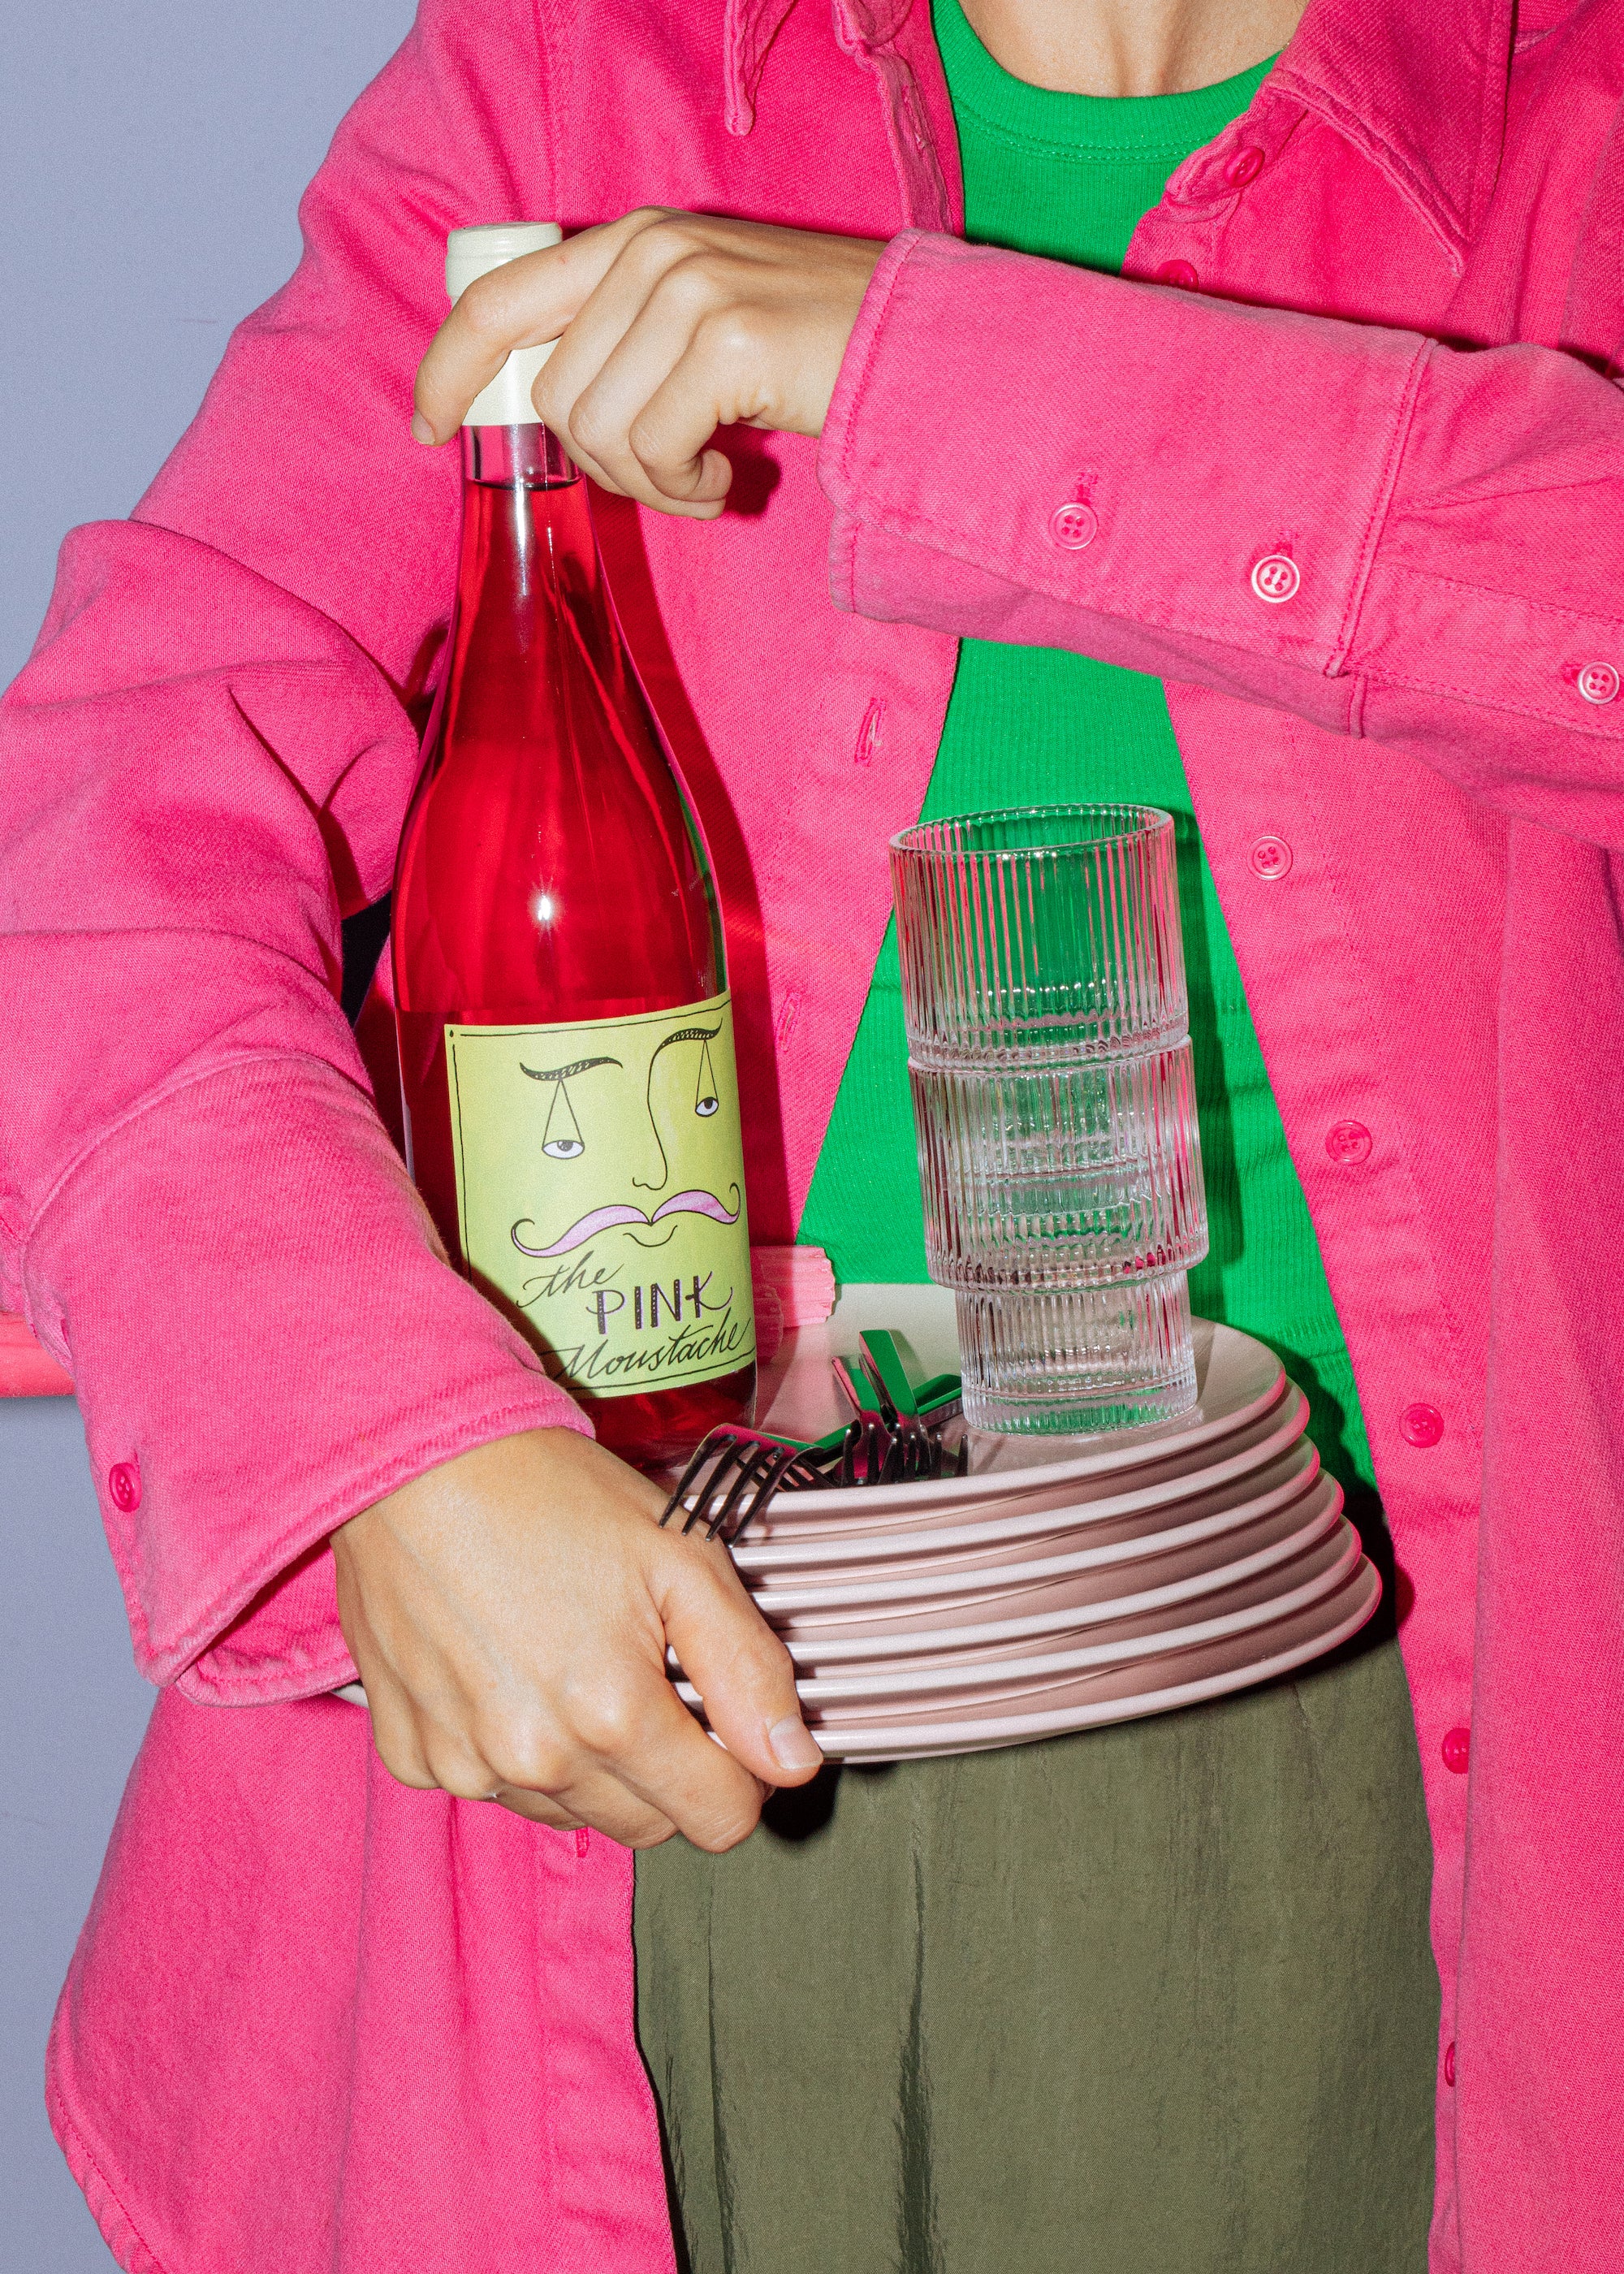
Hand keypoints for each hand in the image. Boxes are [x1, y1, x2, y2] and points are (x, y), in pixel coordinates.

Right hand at [331, 1426, 821, 1849]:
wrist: (415, 1462)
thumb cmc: (549, 1495)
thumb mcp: (682, 1556)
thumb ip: (749, 1670)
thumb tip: (793, 1762)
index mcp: (612, 1715)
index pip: (719, 1818)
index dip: (742, 1771)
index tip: (723, 1718)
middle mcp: (534, 1759)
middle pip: (648, 1825)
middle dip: (669, 1768)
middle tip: (648, 1673)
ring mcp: (465, 1764)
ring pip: (572, 1812)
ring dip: (591, 1764)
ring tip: (574, 1661)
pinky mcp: (413, 1753)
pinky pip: (491, 1787)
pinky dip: (513, 1749)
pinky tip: (510, 1669)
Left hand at [412, 209, 885, 517]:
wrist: (924, 355)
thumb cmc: (815, 356)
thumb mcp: (705, 324)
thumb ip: (625, 341)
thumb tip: (546, 414)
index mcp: (636, 239)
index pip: (500, 296)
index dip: (449, 367)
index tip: (430, 424)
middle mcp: (655, 249)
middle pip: (553, 394)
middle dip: (600, 463)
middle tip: (667, 475)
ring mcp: (691, 290)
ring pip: (597, 431)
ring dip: (648, 484)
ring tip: (703, 476)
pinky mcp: (727, 342)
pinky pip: (654, 453)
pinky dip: (686, 492)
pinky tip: (728, 482)